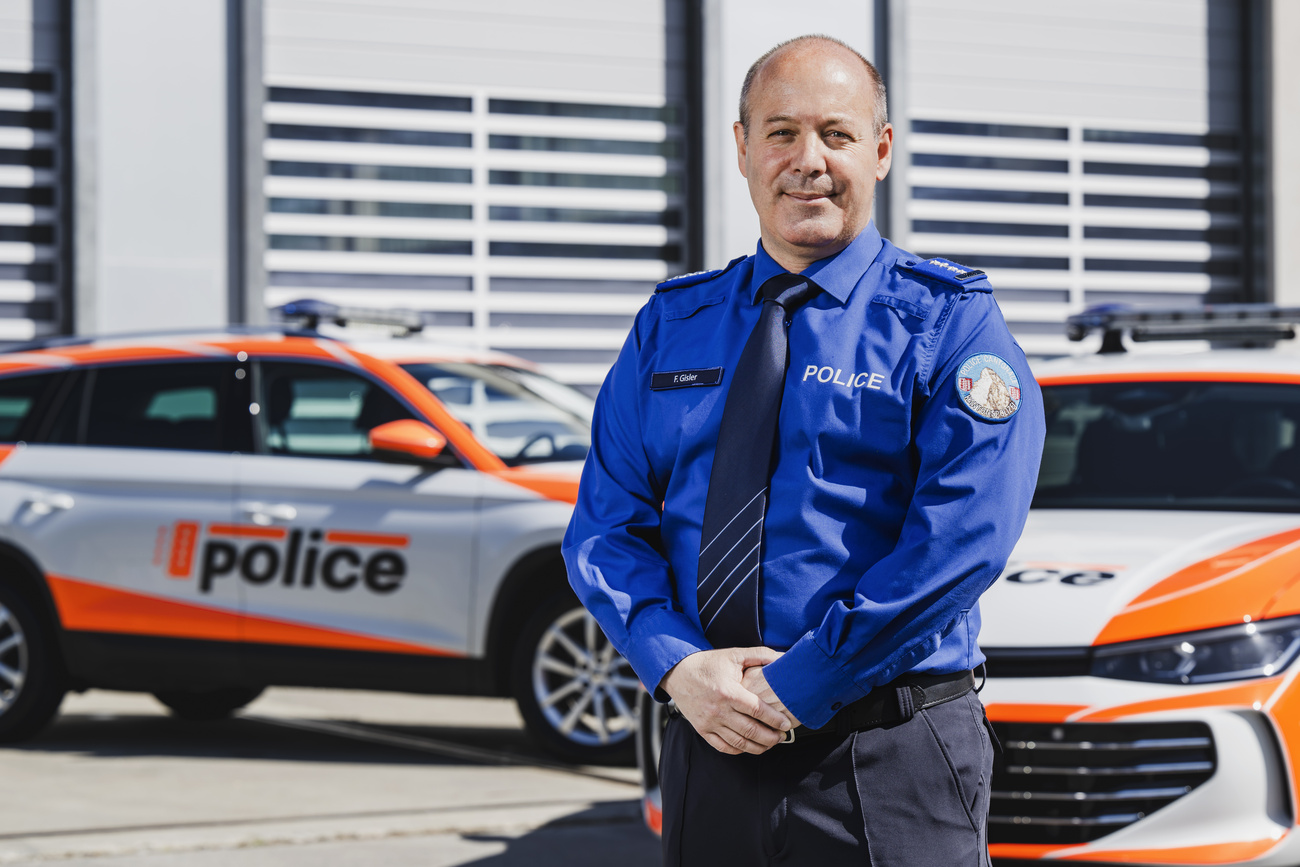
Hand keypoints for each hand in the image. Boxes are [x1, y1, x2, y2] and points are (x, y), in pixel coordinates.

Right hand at [660, 647, 792, 754]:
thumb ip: (760, 655)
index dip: (774, 719)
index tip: (786, 724)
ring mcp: (709, 722)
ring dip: (758, 746)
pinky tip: (749, 746)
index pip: (757, 710)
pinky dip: (739, 750)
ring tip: (770, 743)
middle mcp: (718, 710)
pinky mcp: (702, 729)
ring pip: (739, 742)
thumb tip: (783, 657)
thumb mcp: (734, 655)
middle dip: (770, 737)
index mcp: (728, 692)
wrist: (677, 673)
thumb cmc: (708, 664)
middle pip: (750, 730)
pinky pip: (723, 747)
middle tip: (782, 736)